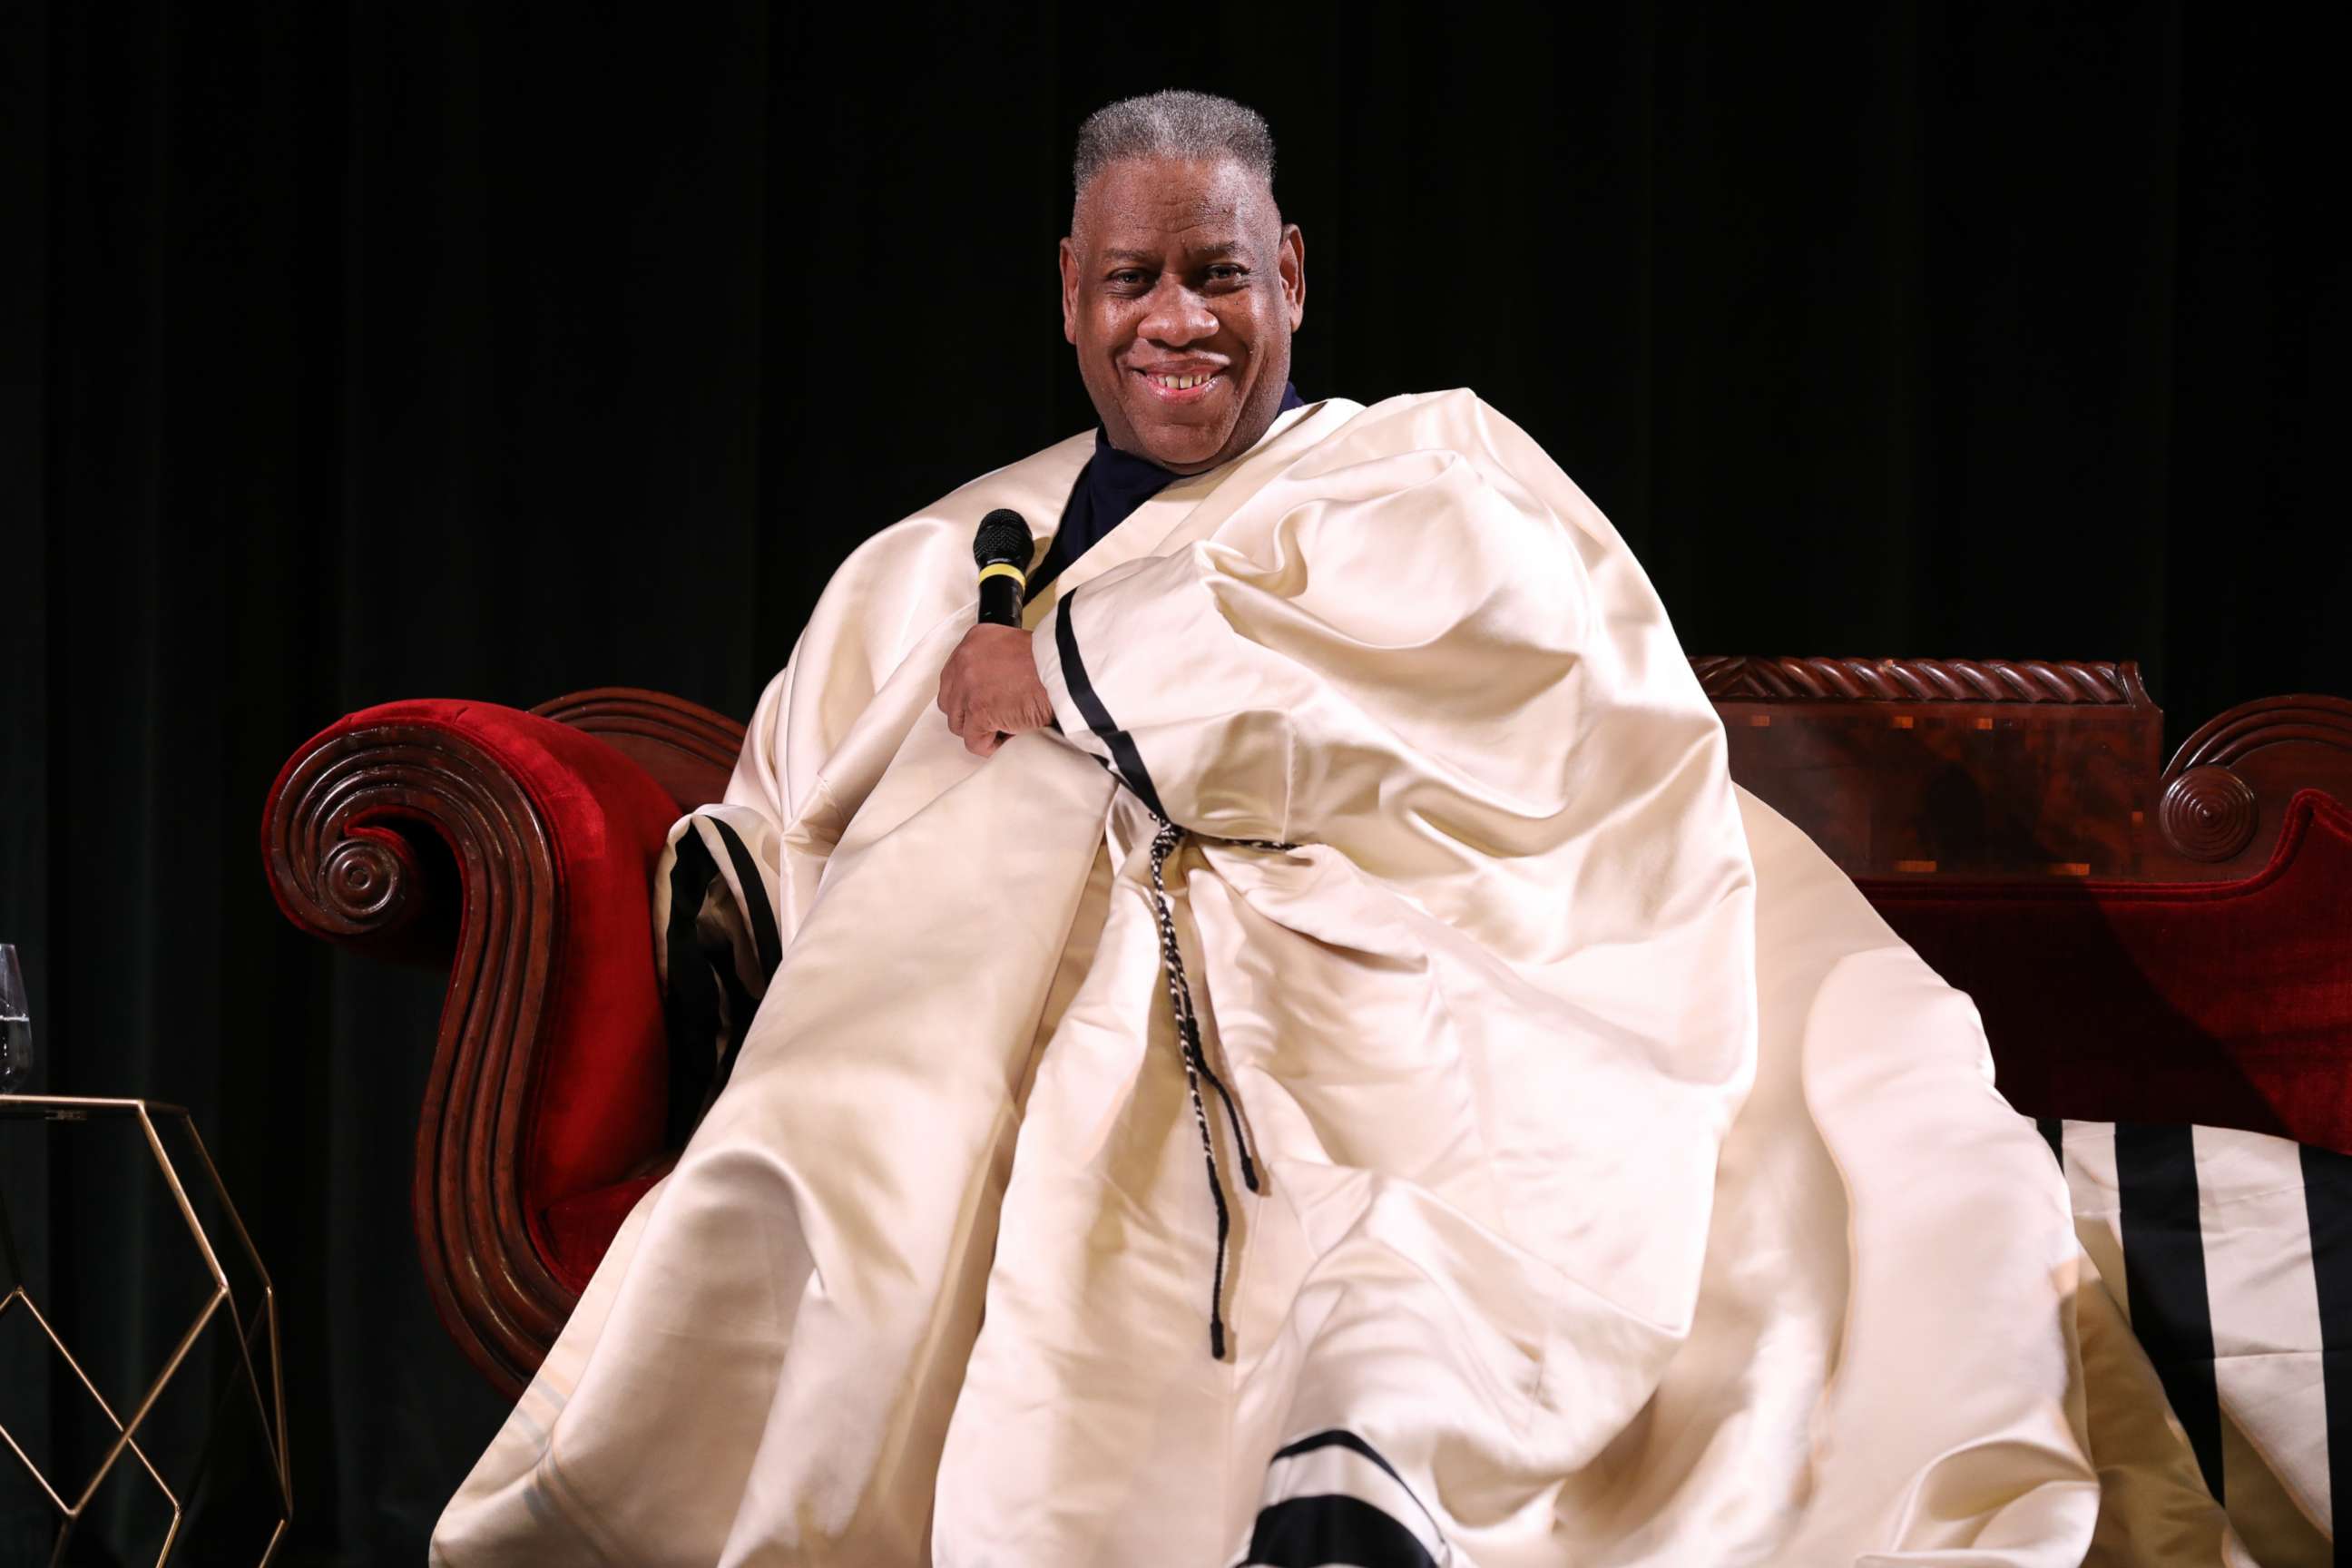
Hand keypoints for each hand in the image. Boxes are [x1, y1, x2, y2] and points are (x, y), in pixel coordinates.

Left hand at [938, 624, 1054, 755]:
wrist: (1067, 669)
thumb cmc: (1053, 660)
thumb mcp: (1016, 647)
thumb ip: (995, 662)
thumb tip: (991, 688)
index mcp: (975, 640)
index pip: (953, 675)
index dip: (968, 695)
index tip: (984, 702)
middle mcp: (965, 661)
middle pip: (950, 701)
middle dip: (970, 714)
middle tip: (997, 716)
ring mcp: (968, 688)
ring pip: (959, 724)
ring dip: (981, 730)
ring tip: (1007, 726)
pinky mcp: (979, 712)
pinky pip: (975, 742)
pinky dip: (992, 746)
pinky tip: (1011, 736)